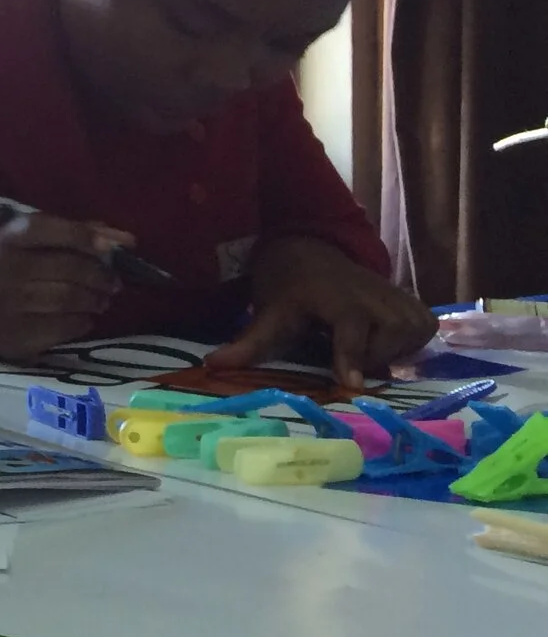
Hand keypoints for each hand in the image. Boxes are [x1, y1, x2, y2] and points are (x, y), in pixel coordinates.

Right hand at [0, 210, 127, 361]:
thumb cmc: (22, 272)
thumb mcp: (41, 246)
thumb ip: (80, 236)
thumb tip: (126, 240)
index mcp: (7, 238)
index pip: (48, 228)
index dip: (83, 236)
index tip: (110, 248)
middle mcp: (0, 267)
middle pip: (66, 267)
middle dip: (98, 275)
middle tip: (113, 284)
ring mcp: (2, 302)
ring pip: (67, 298)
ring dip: (94, 300)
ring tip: (101, 301)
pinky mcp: (12, 333)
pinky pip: (63, 327)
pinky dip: (82, 323)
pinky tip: (84, 319)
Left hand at [206, 238, 435, 392]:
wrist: (312, 252)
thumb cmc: (288, 286)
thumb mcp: (269, 313)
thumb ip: (248, 344)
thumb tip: (212, 366)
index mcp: (338, 297)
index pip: (349, 330)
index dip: (350, 356)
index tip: (350, 384)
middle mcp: (374, 295)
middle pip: (383, 346)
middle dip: (365, 358)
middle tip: (341, 355)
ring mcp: (400, 298)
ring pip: (407, 342)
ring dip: (387, 352)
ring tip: (360, 343)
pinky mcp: (416, 304)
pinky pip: (423, 333)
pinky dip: (408, 342)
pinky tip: (383, 338)